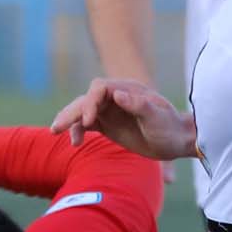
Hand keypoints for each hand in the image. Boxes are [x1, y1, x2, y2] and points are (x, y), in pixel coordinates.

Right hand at [49, 79, 198, 162]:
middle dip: (72, 112)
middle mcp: (115, 97)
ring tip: (55, 132)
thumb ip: (138, 105)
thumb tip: (117, 94)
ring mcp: (110, 111)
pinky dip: (78, 131)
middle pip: (86, 100)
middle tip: (57, 128)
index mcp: (127, 90)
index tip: (88, 122)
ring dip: (69, 120)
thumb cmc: (170, 127)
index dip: (90, 103)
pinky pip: (87, 125)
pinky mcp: (108, 125)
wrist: (177, 141)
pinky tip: (74, 143)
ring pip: (83, 111)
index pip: (99, 88)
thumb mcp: (157, 118)